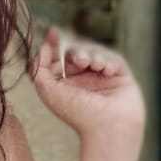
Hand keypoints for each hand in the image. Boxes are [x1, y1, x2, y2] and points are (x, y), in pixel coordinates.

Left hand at [30, 25, 145, 148]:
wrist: (108, 127)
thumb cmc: (77, 113)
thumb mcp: (48, 90)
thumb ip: (39, 68)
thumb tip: (43, 48)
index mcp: (65, 86)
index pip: (58, 60)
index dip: (54, 46)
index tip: (53, 33)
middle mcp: (83, 81)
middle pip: (76, 53)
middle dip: (77, 52)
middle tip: (80, 60)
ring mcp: (102, 79)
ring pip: (95, 53)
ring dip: (93, 55)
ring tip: (93, 65)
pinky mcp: (121, 77)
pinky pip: (114, 58)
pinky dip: (108, 61)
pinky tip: (106, 71)